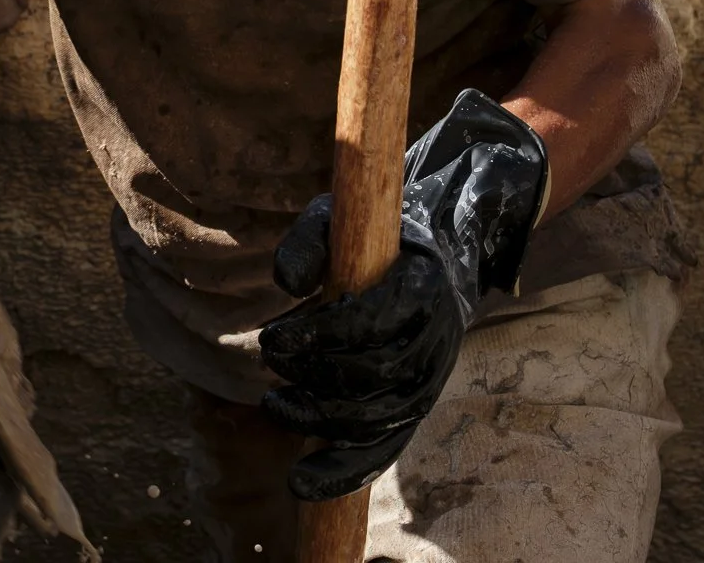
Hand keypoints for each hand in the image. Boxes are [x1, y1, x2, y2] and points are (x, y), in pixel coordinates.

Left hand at [257, 89, 548, 499]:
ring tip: (274, 403)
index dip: (320, 335)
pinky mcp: (413, 409)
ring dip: (318, 418)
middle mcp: (434, 340)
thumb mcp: (336, 221)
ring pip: (376, 417)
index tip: (272, 337)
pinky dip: (342, 470)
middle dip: (311, 374)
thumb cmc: (372, 242)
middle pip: (371, 374)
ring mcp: (428, 381)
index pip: (372, 322)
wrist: (433, 264)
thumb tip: (285, 284)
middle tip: (270, 358)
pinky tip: (302, 481)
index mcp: (420, 288)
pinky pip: (383, 450)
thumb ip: (306, 243)